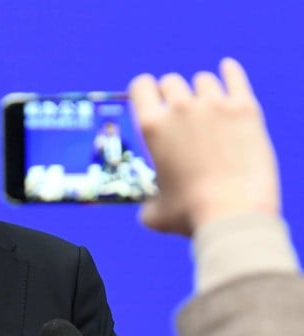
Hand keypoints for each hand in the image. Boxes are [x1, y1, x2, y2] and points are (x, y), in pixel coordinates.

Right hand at [129, 57, 279, 234]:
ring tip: (205, 105)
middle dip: (171, 94)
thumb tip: (148, 207)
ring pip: (203, 80)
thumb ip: (147, 201)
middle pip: (171, 82)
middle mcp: (181, 109)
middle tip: (177, 111)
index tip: (148, 98)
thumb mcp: (154, 212)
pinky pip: (235, 77)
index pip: (140, 86)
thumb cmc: (190, 214)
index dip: (143, 92)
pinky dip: (229, 72)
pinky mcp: (245, 109)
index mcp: (152, 127)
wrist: (234, 212)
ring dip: (200, 91)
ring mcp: (215, 105)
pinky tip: (228, 70)